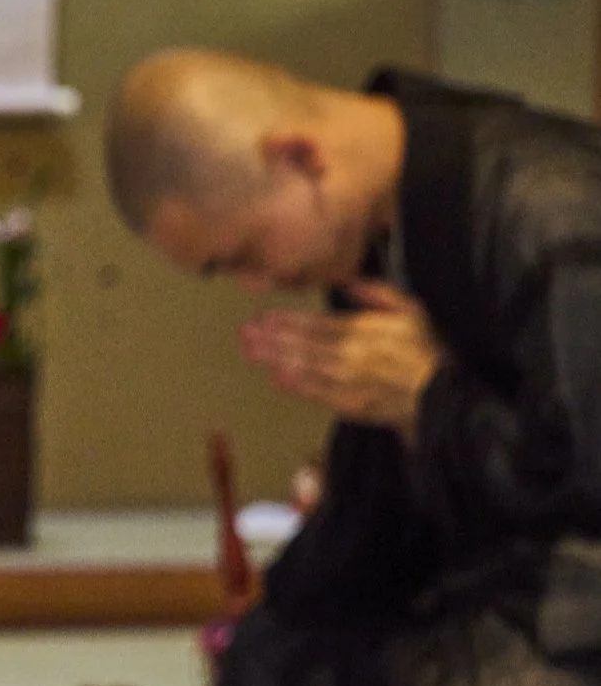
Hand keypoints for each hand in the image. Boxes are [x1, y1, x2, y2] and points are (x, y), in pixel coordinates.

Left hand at [239, 280, 442, 433]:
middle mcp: (352, 355)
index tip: (264, 317)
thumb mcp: (410, 311)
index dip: (288, 320)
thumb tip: (348, 281)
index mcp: (364, 331)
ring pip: (306, 367)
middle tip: (244, 334)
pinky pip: (318, 393)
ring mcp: (349, 381)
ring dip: (276, 358)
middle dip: (271, 338)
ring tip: (251, 351)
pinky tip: (277, 377)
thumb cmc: (425, 351)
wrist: (440, 395)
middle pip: (304, 344)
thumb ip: (378, 294)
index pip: (317, 324)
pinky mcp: (350, 404)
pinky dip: (297, 385)